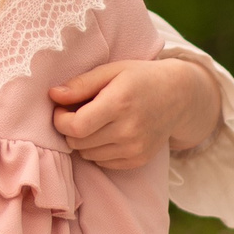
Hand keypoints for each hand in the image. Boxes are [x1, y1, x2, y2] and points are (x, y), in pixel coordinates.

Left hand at [48, 57, 220, 168]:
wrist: (179, 97)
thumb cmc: (141, 78)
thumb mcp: (111, 70)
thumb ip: (81, 84)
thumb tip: (53, 95)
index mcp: (119, 103)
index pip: (75, 126)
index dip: (60, 119)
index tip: (62, 108)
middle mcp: (128, 130)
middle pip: (77, 142)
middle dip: (69, 128)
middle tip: (77, 113)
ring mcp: (135, 148)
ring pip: (87, 154)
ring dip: (82, 140)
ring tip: (94, 122)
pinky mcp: (138, 160)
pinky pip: (102, 162)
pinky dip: (97, 150)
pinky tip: (106, 133)